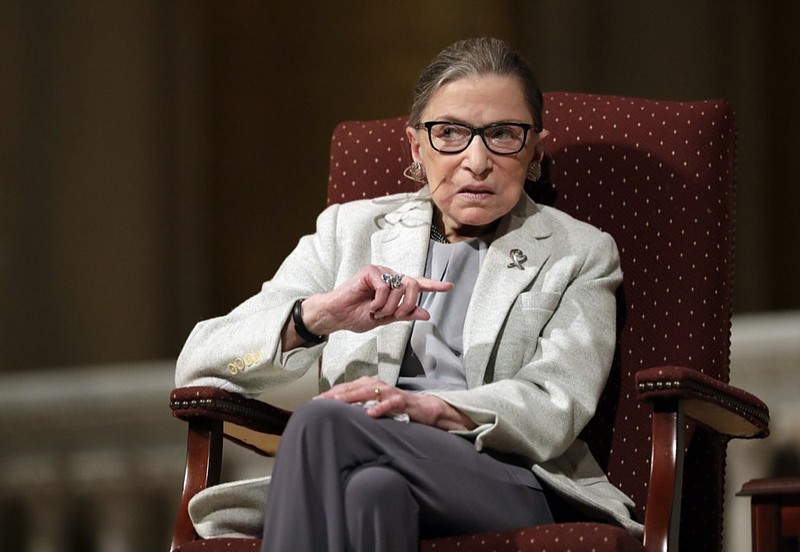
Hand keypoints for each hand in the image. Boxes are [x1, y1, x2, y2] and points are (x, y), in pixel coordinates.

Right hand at [302, 265, 452, 334]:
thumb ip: (406, 314)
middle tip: (394, 315)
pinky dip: (380, 302)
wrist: (338, 316)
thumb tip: (426, 314)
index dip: (434, 285)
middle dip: (407, 305)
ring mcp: (381, 272)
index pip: (418, 285)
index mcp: (395, 288)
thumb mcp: (387, 318)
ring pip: (400, 288)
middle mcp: (391, 277)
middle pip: (413, 286)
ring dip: (390, 307)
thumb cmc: (358, 315)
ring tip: (376, 312)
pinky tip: (370, 306)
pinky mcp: (370, 271)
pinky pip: (385, 287)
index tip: (449, 286)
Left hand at [318, 376, 475, 430]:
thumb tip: (337, 414)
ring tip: (338, 403)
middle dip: (336, 394)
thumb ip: (359, 406)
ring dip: (352, 398)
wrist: (425, 408)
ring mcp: (390, 392)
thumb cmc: (397, 407)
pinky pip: (391, 404)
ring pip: (368, 392)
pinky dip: (381, 408)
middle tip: (320, 402)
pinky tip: (371, 414)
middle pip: (353, 387)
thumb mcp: (374, 405)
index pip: (346, 387)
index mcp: (370, 384)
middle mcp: (378, 385)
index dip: (330, 393)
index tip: (314, 401)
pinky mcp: (403, 401)